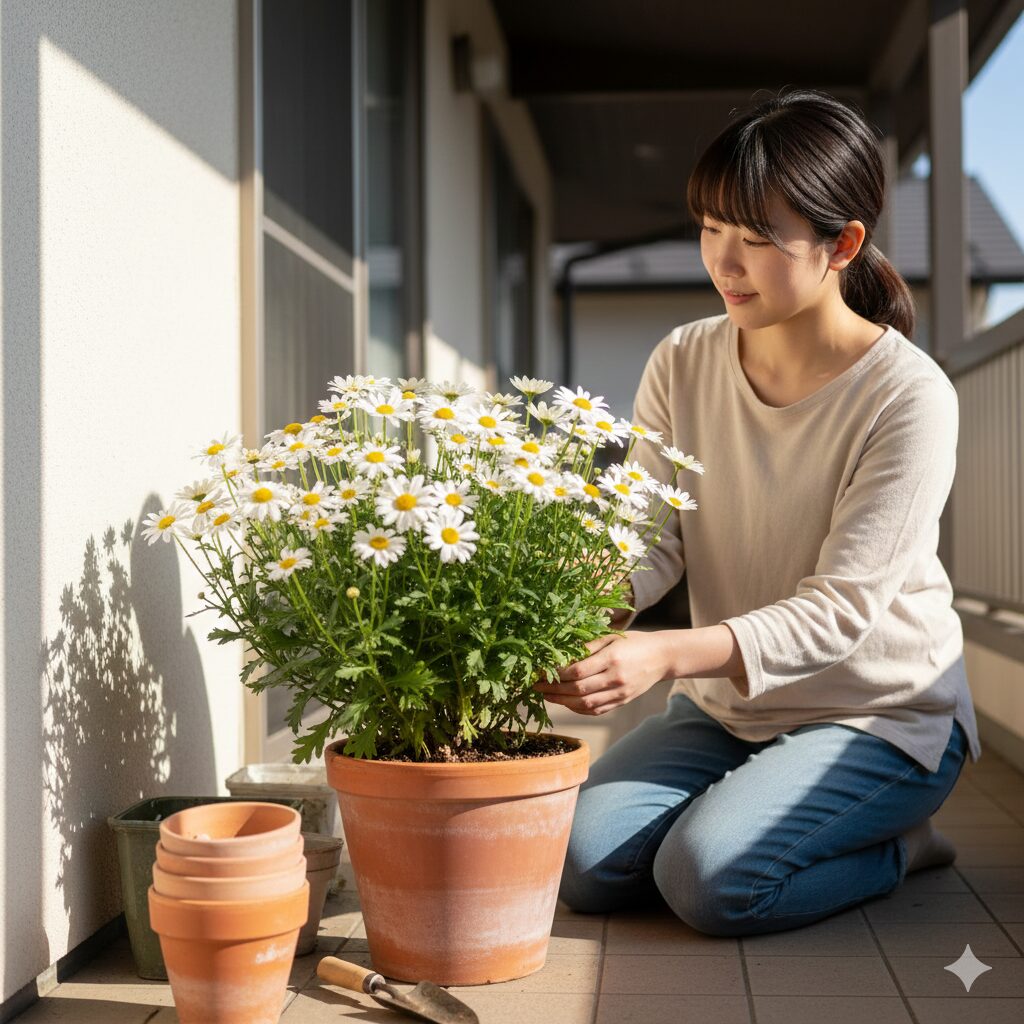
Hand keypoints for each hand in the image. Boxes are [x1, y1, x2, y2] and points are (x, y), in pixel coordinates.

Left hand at [533, 630, 670, 714]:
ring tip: (546, 696)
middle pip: (578, 689)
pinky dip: (578, 709)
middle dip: (553, 689)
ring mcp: (620, 693)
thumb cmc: (634, 642)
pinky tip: (566, 703)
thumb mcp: (611, 636)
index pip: (578, 670)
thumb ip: (587, 646)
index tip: (541, 671)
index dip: (556, 673)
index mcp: (612, 658)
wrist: (662, 657)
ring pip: (586, 704)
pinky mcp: (622, 702)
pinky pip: (596, 710)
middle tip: (535, 686)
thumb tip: (560, 655)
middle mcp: (616, 678)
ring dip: (562, 702)